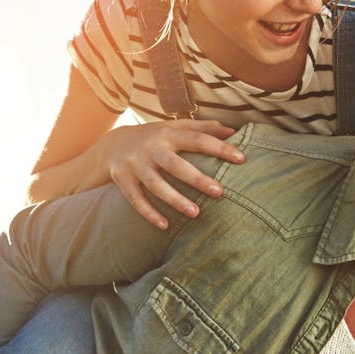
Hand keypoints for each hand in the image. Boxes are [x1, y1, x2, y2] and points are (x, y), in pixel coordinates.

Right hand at [105, 119, 244, 227]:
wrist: (112, 144)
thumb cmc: (155, 137)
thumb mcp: (175, 127)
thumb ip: (202, 128)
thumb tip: (232, 131)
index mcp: (168, 134)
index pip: (198, 139)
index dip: (220, 148)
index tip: (242, 159)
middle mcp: (151, 148)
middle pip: (175, 164)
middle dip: (197, 178)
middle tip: (220, 192)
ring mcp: (135, 165)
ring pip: (155, 184)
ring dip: (175, 199)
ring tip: (195, 213)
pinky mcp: (122, 180)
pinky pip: (135, 199)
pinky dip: (149, 213)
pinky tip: (165, 226)